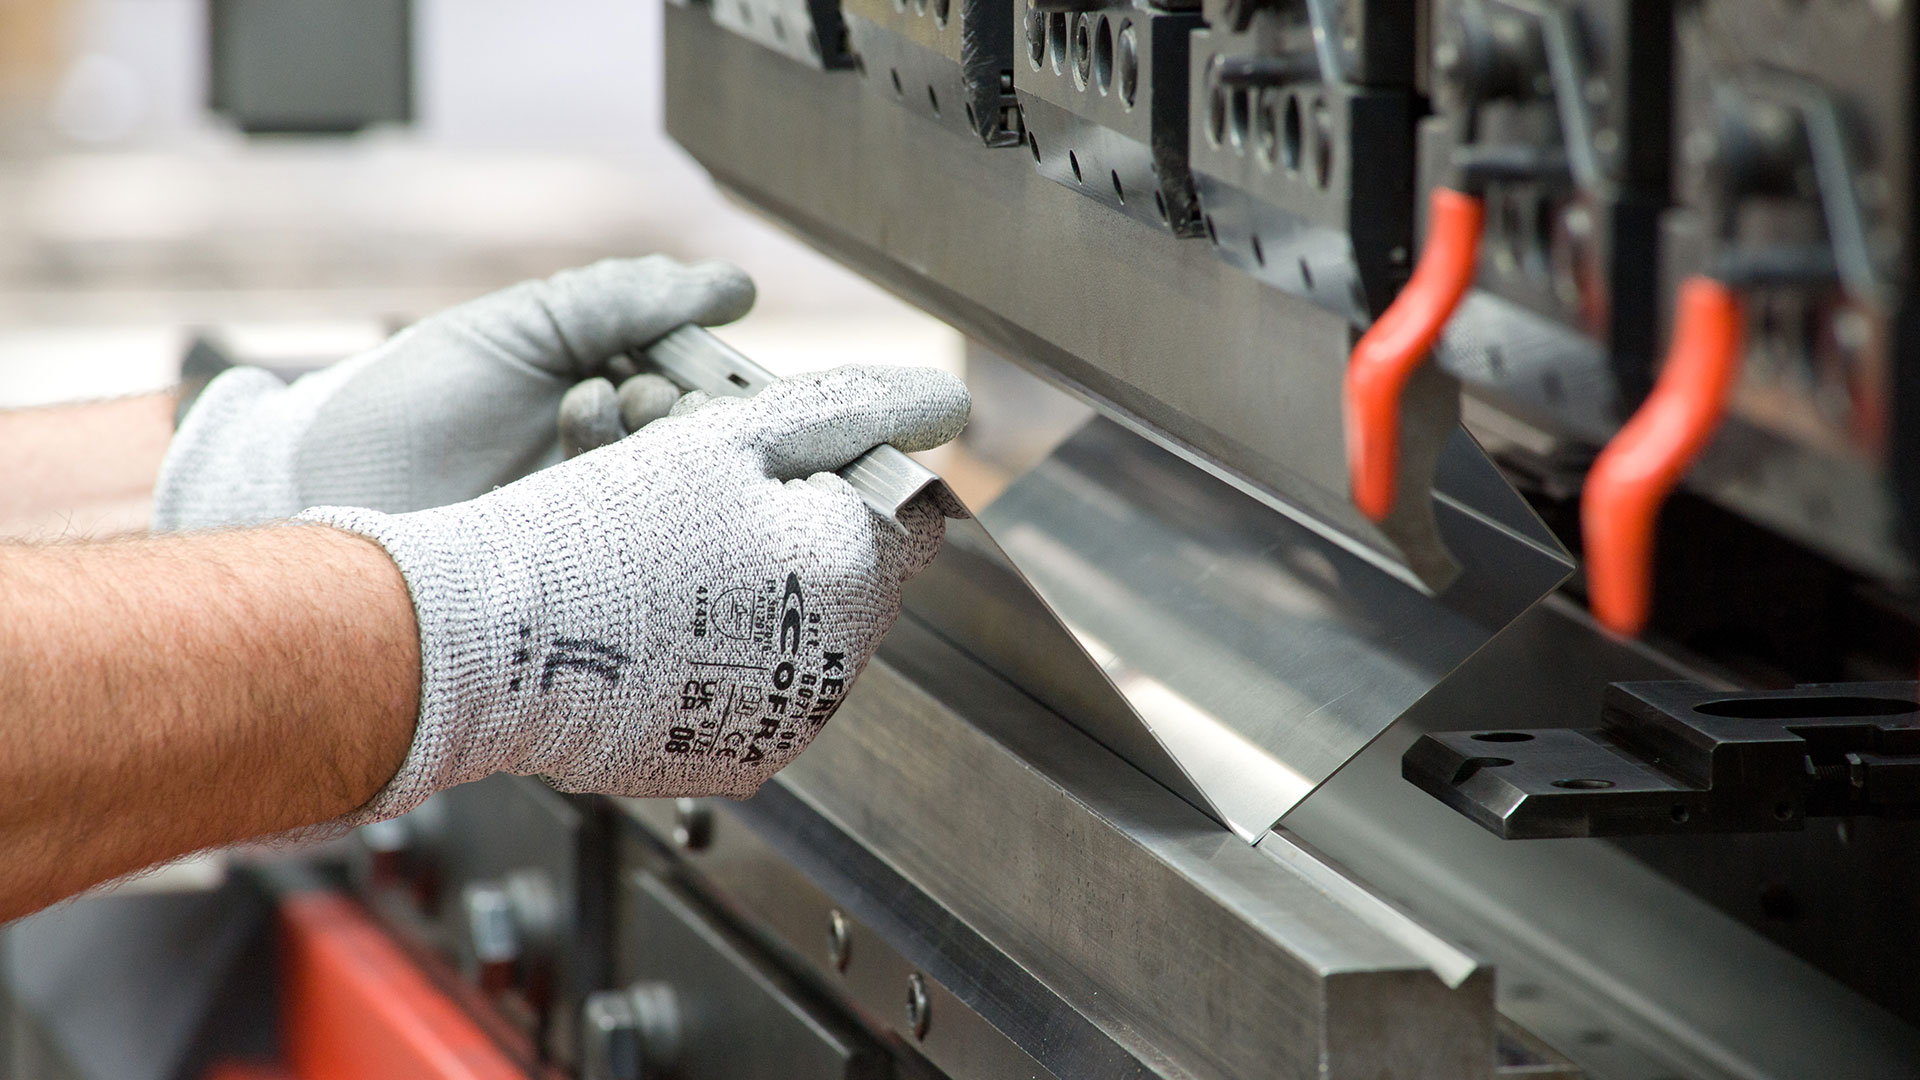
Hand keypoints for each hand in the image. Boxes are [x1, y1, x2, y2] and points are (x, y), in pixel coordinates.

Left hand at [153, 256, 754, 530]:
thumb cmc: (407, 406)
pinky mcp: (590, 571)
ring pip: (682, 480)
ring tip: (594, 410)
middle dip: (691, 405)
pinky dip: (623, 473)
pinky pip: (649, 532)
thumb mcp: (519, 329)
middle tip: (657, 393)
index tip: (695, 351)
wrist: (321, 493)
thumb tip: (734, 286)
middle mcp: (609, 455)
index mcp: (600, 390)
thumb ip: (623, 299)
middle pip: (703, 436)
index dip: (708, 363)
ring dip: (653, 431)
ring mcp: (600, 515)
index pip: (694, 377)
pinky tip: (575, 445)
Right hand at [301, 364, 970, 817]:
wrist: (490, 645)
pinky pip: (756, 693)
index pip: (910, 511)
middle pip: (861, 577)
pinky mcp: (734, 759)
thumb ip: (842, 411)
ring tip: (676, 572)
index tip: (786, 464)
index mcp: (855, 569)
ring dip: (770, 598)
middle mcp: (841, 661)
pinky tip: (660, 629)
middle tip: (717, 509)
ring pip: (811, 636)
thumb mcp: (726, 439)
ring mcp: (787, 720)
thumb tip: (936, 399)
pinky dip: (726, 658)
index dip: (848, 473)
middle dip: (808, 535)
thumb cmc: (601, 532)